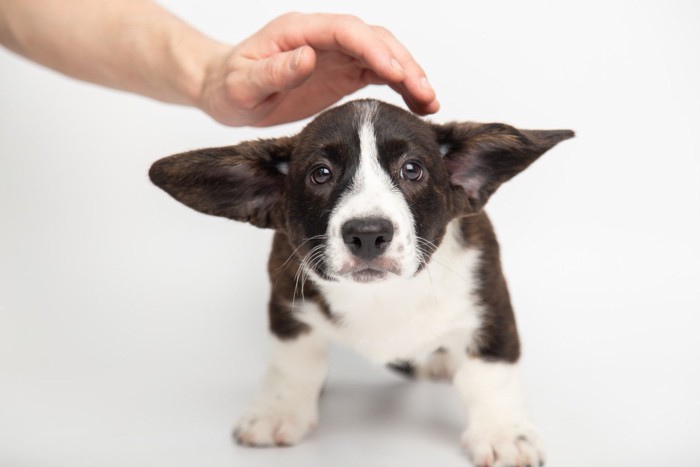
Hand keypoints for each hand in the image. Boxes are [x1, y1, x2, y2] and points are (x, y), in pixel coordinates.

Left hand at [197, 13, 438, 126]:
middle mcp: (323, 38)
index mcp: (300, 32)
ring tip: (429, 102)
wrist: (227, 91)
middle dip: (402, 63)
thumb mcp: (243, 84)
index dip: (373, 48)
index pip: (346, 31)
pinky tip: (417, 103)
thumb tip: (308, 56)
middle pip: (374, 40)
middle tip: (423, 92)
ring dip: (409, 76)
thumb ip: (275, 71)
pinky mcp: (343, 73)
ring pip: (383, 56)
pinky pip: (378, 74)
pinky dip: (400, 86)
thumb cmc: (230, 85)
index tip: (395, 71)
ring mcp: (336, 55)